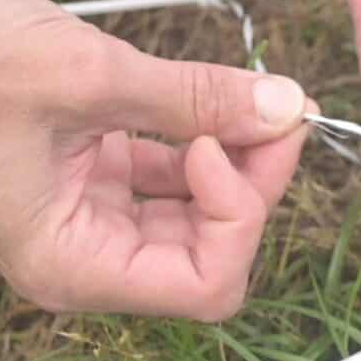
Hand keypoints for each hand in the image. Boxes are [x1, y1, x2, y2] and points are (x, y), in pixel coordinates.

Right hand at [0, 0, 311, 319]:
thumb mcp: (83, 75)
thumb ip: (193, 97)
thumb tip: (286, 106)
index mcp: (74, 263)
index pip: (205, 285)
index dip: (240, 218)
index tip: (231, 142)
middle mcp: (90, 254)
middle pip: (214, 248)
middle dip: (255, 182)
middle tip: (278, 111)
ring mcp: (96, 216)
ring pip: (202, 212)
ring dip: (238, 157)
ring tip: (255, 98)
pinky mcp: (100, 176)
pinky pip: (176, 175)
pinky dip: (207, 139)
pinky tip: (219, 100)